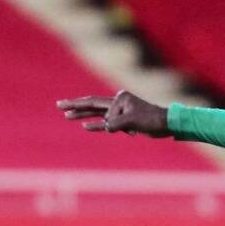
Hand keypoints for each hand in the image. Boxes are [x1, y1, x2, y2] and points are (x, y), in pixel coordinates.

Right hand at [55, 92, 169, 136]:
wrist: (166, 124)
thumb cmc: (152, 119)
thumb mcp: (133, 121)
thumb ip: (116, 123)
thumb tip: (104, 126)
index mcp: (120, 98)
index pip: (100, 106)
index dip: (88, 110)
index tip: (104, 124)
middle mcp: (118, 103)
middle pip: (92, 104)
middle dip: (75, 105)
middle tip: (58, 105)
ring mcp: (119, 112)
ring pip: (96, 113)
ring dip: (82, 115)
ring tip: (66, 115)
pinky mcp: (122, 121)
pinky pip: (105, 123)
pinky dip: (96, 125)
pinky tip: (84, 126)